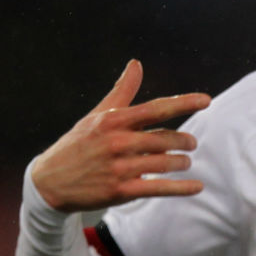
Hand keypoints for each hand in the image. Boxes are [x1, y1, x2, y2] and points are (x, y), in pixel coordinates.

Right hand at [31, 60, 211, 212]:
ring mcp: (119, 168)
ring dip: (181, 162)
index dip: (183, 103)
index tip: (206, 100)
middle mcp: (117, 142)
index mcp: (113, 120)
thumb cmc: (78, 144)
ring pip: (165, 163)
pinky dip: (181, 188)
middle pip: (165, 139)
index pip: (156, 108)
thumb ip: (122, 91)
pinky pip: (158, 188)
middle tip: (191, 143)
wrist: (49, 182)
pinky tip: (197, 186)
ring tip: (185, 161)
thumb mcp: (97, 115)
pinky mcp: (120, 191)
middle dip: (184, 141)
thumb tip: (136, 63)